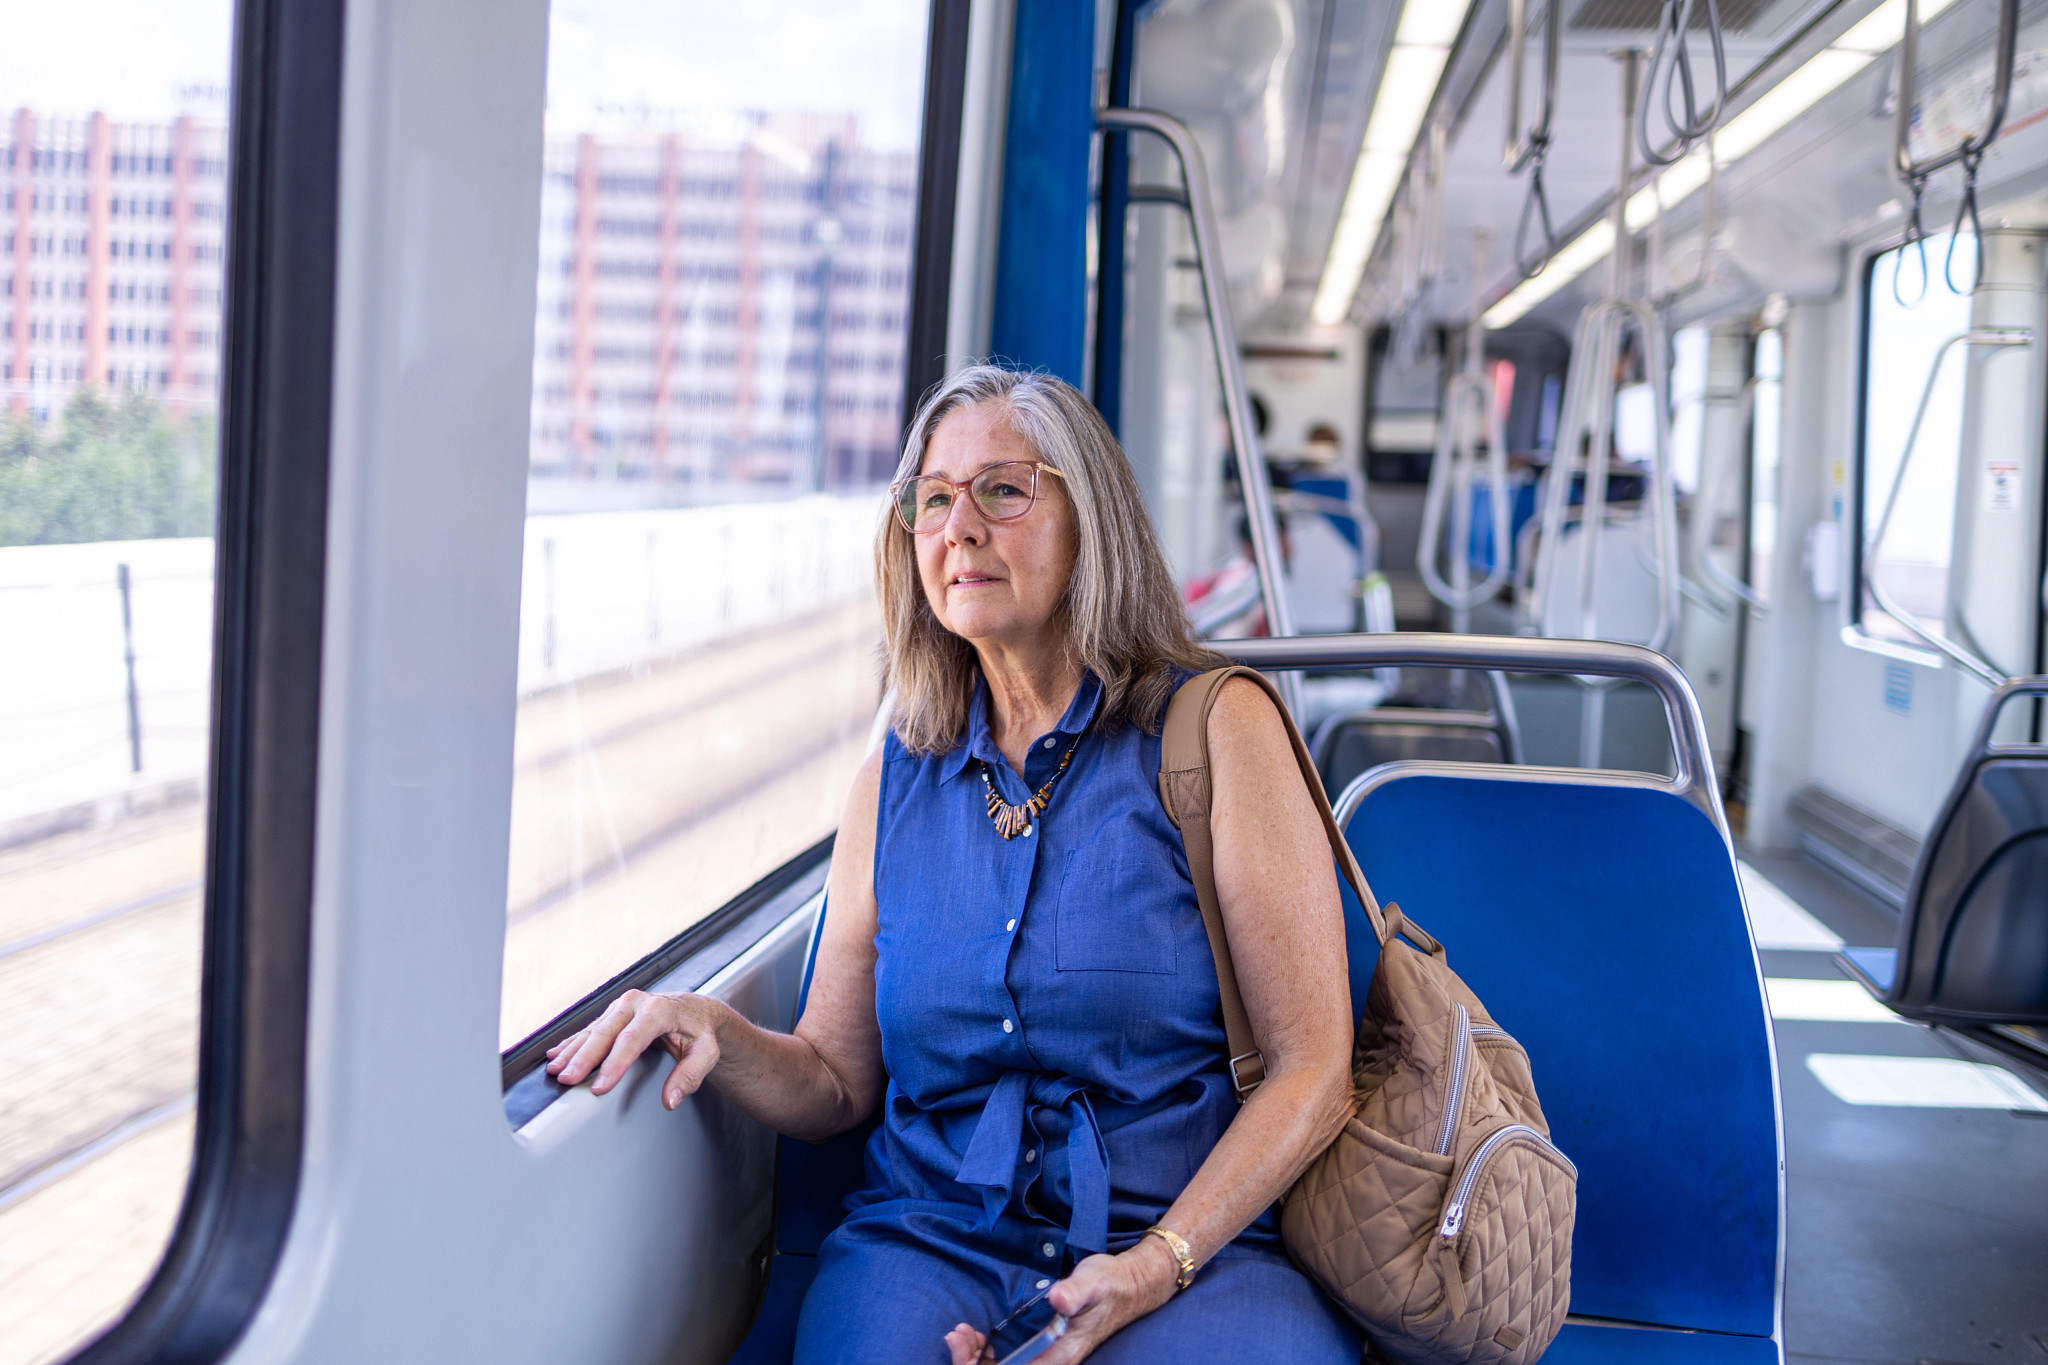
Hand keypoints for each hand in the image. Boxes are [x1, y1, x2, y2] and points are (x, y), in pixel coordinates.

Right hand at [543, 989, 729, 1109]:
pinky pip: (588, 1029)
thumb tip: (670, 1100)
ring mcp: (621, 1007)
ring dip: (572, 1052)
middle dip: (584, 1058)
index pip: (632, 1040)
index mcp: (659, 1010)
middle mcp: (635, 1003)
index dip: (614, 1065)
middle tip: (567, 1080)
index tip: (600, 1087)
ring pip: (592, 1031)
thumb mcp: (706, 1053)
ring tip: (555, 1071)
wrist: (696, 1010)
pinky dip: (571, 1043)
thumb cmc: (700, 1033)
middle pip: (605, 1033)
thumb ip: (690, 1075)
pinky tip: (555, 1055)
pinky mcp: (612, 1014)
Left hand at [940, 1238, 1179, 1364]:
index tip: (964, 1341)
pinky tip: (979, 1335)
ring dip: (977, 1358)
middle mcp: (1052, 1361)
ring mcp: (1048, 1356)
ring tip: (962, 1334)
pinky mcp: (1045, 1347)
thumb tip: (1058, 1298)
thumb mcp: (1090, 1281)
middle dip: (971, 1361)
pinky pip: (1011, 1360)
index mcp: (1060, 1354)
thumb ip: (1074, 1292)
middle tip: (957, 1335)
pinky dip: (989, 1352)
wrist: (1129, 1285)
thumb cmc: (1109, 1283)